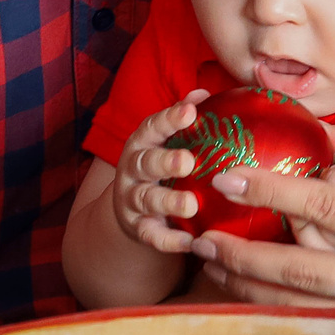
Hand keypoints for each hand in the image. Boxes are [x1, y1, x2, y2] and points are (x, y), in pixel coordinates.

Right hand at [108, 90, 208, 255]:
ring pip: (147, 199)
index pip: (152, 127)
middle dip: (165, 162)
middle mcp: (133, 169)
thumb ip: (182, 119)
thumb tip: (203, 93)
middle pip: (145, 163)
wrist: (132, 210)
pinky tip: (191, 242)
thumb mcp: (168, 141)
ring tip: (191, 205)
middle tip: (187, 162)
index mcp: (143, 143)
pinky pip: (152, 235)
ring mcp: (132, 199)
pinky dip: (169, 240)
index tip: (189, 112)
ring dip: (168, 201)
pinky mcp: (138, 228)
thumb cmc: (162, 167)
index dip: (169, 119)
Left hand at [191, 122, 334, 328]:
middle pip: (299, 269)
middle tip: (199, 236)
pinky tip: (245, 291)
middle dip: (242, 253)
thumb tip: (326, 130)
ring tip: (211, 264)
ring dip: (248, 285)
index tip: (228, 175)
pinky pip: (315, 317)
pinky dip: (275, 304)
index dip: (272, 189)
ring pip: (298, 303)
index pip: (325, 206)